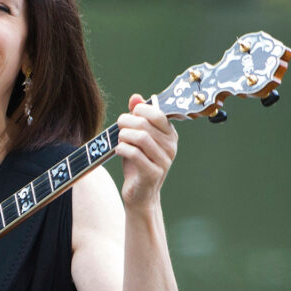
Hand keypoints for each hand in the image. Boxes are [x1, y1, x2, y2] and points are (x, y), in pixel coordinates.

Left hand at [115, 94, 177, 208]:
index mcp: (170, 135)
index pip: (158, 114)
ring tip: (119, 140)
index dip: (140, 110)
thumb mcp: (137, 138)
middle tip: (118, 127)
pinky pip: (135, 154)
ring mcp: (164, 161)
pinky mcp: (153, 173)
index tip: (129, 116)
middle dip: (126, 122)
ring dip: (124, 136)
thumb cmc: (138, 163)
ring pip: (141, 138)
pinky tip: (119, 150)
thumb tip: (135, 97)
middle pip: (145, 124)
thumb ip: (137, 117)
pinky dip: (122, 149)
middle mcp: (171, 147)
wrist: (140, 194)